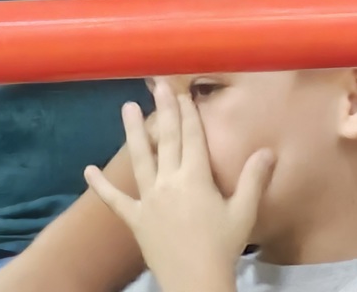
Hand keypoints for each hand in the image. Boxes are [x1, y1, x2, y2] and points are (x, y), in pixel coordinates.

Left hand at [85, 81, 273, 291]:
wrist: (195, 284)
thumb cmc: (222, 247)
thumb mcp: (243, 213)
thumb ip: (254, 179)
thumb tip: (269, 150)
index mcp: (196, 178)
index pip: (192, 137)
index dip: (188, 113)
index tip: (183, 91)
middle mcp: (169, 182)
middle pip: (167, 139)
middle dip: (164, 110)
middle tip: (157, 84)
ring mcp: (149, 200)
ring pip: (140, 159)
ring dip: (133, 132)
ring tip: (127, 107)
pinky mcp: (135, 219)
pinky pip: (115, 201)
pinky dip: (101, 186)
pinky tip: (88, 171)